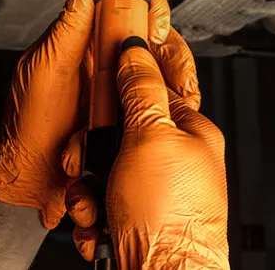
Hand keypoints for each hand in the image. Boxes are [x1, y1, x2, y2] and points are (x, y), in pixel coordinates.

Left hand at [0, 0, 174, 227]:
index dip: (149, 11)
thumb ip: (67, 26)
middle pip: (158, 42)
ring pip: (167, 75)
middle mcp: (110, 63)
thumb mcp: (45, 69)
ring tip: (179, 99)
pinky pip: (164, 109)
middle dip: (174, 55)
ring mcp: (124, 92)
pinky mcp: (135, 120)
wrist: (34, 180)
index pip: (129, 9)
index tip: (154, 29)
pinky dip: (174, 112)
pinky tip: (174, 118)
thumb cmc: (29, 125)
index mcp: (89, 42)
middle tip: (175, 75)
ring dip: (177, 85)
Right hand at [65, 16, 229, 269]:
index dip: (121, 84)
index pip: (150, 88)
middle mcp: (171, 162)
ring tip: (94, 204)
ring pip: (99, 170)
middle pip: (115, 131)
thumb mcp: (153, 137)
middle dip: (90, 148)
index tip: (100, 76)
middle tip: (88, 159)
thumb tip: (135, 47)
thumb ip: (141, 89)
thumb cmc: (171, 220)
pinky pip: (96, 205)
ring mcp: (150, 194)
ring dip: (85, 188)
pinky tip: (98, 227)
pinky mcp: (130, 221)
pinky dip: (89, 217)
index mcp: (188, 133)